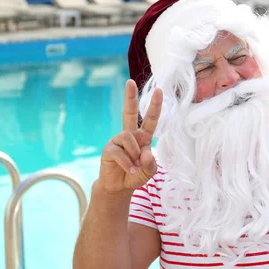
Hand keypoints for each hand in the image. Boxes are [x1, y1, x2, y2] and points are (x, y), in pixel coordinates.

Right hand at [97, 80, 162, 195]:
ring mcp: (118, 141)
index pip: (150, 119)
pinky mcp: (109, 149)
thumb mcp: (149, 171)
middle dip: (129, 97)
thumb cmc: (136, 175)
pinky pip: (120, 152)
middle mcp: (130, 135)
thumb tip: (145, 152)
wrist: (119, 187)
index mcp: (143, 137)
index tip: (159, 90)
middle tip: (130, 81)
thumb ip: (151, 162)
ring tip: (135, 166)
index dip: (155, 105)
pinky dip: (127, 163)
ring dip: (134, 154)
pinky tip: (129, 170)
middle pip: (129, 113)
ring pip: (128, 138)